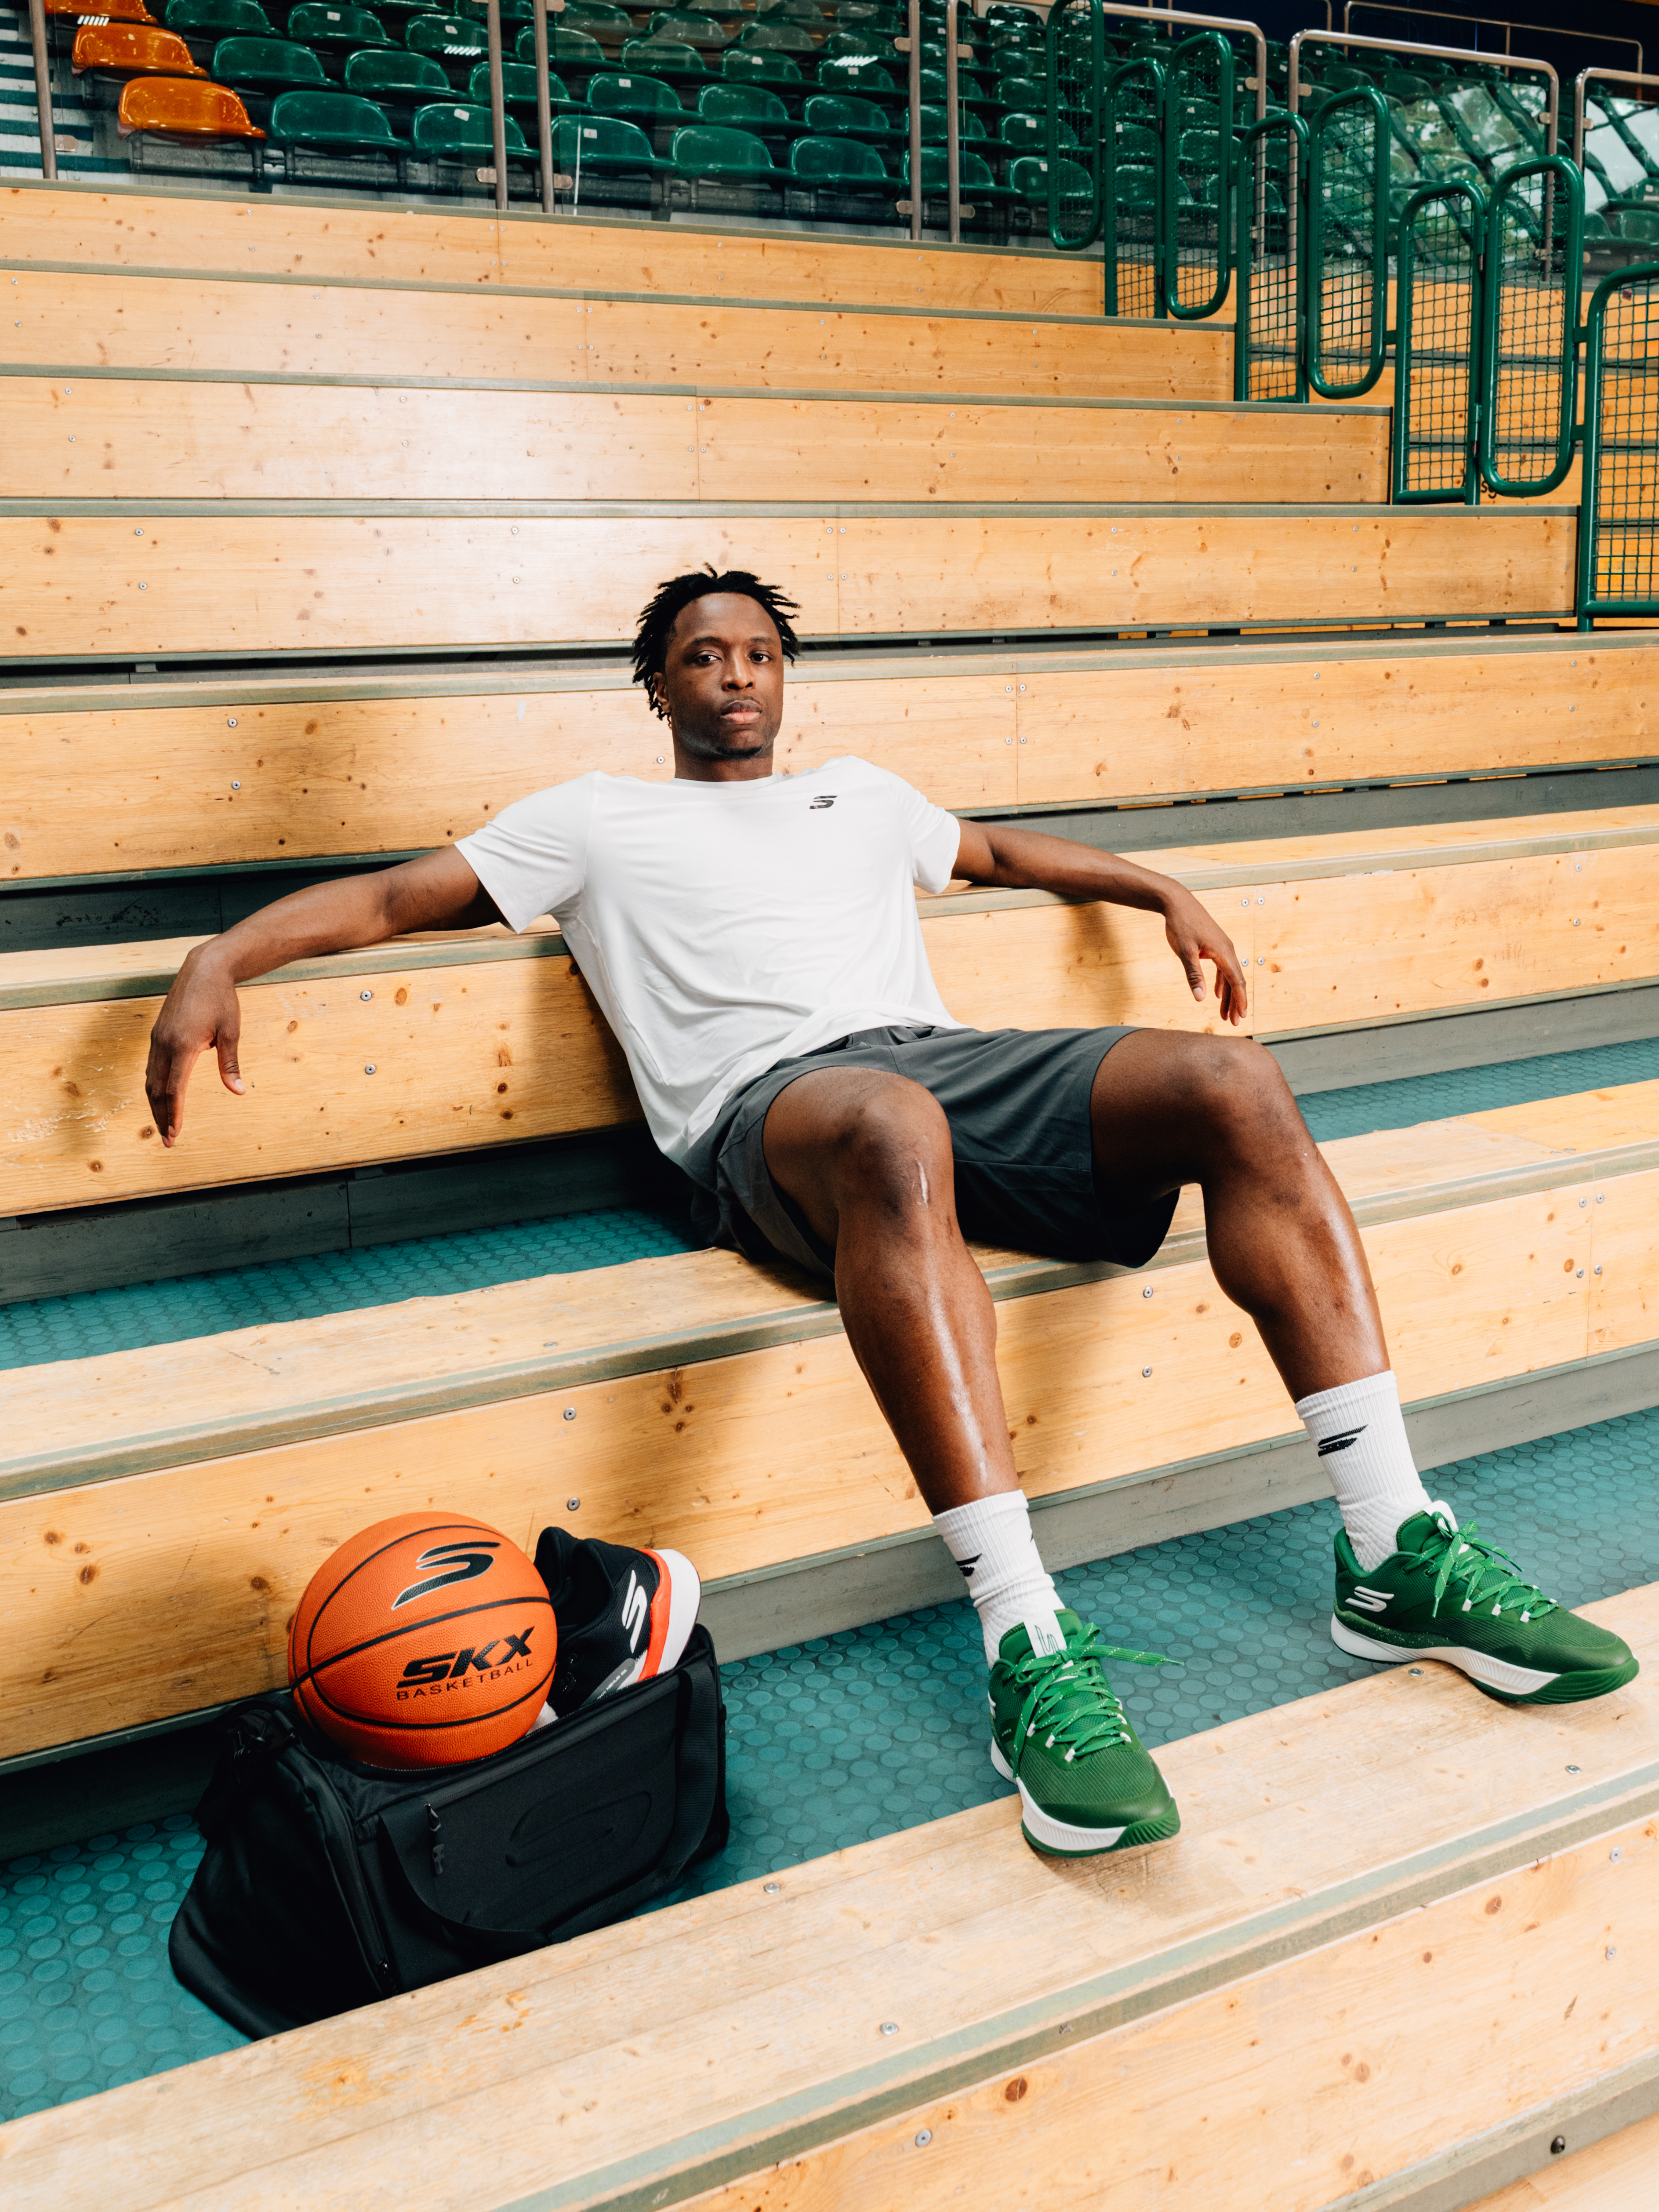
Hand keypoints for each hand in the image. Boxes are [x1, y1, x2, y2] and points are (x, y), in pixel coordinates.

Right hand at [144, 947, 244, 1146]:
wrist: (204, 970)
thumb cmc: (221, 1000)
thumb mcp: (231, 1032)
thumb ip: (230, 1064)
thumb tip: (238, 1091)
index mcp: (183, 1045)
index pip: (175, 1089)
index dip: (174, 1114)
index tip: (175, 1134)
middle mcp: (164, 1044)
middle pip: (157, 1089)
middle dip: (162, 1116)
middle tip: (168, 1141)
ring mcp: (157, 1038)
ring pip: (151, 1079)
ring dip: (156, 1104)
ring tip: (163, 1125)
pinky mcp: (157, 1034)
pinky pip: (151, 1067)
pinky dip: (154, 1086)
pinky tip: (161, 1098)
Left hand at [1163, 889, 1247, 1024]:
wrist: (1177, 902)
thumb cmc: (1180, 924)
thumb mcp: (1184, 951)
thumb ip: (1193, 975)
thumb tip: (1201, 998)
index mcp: (1223, 952)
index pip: (1236, 982)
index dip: (1239, 1001)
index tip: (1241, 1017)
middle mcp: (1227, 949)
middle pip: (1235, 981)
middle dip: (1235, 1003)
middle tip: (1234, 1022)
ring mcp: (1222, 947)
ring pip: (1229, 976)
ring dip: (1228, 995)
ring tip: (1225, 1014)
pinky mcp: (1215, 945)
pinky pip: (1223, 968)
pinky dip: (1221, 983)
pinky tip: (1217, 994)